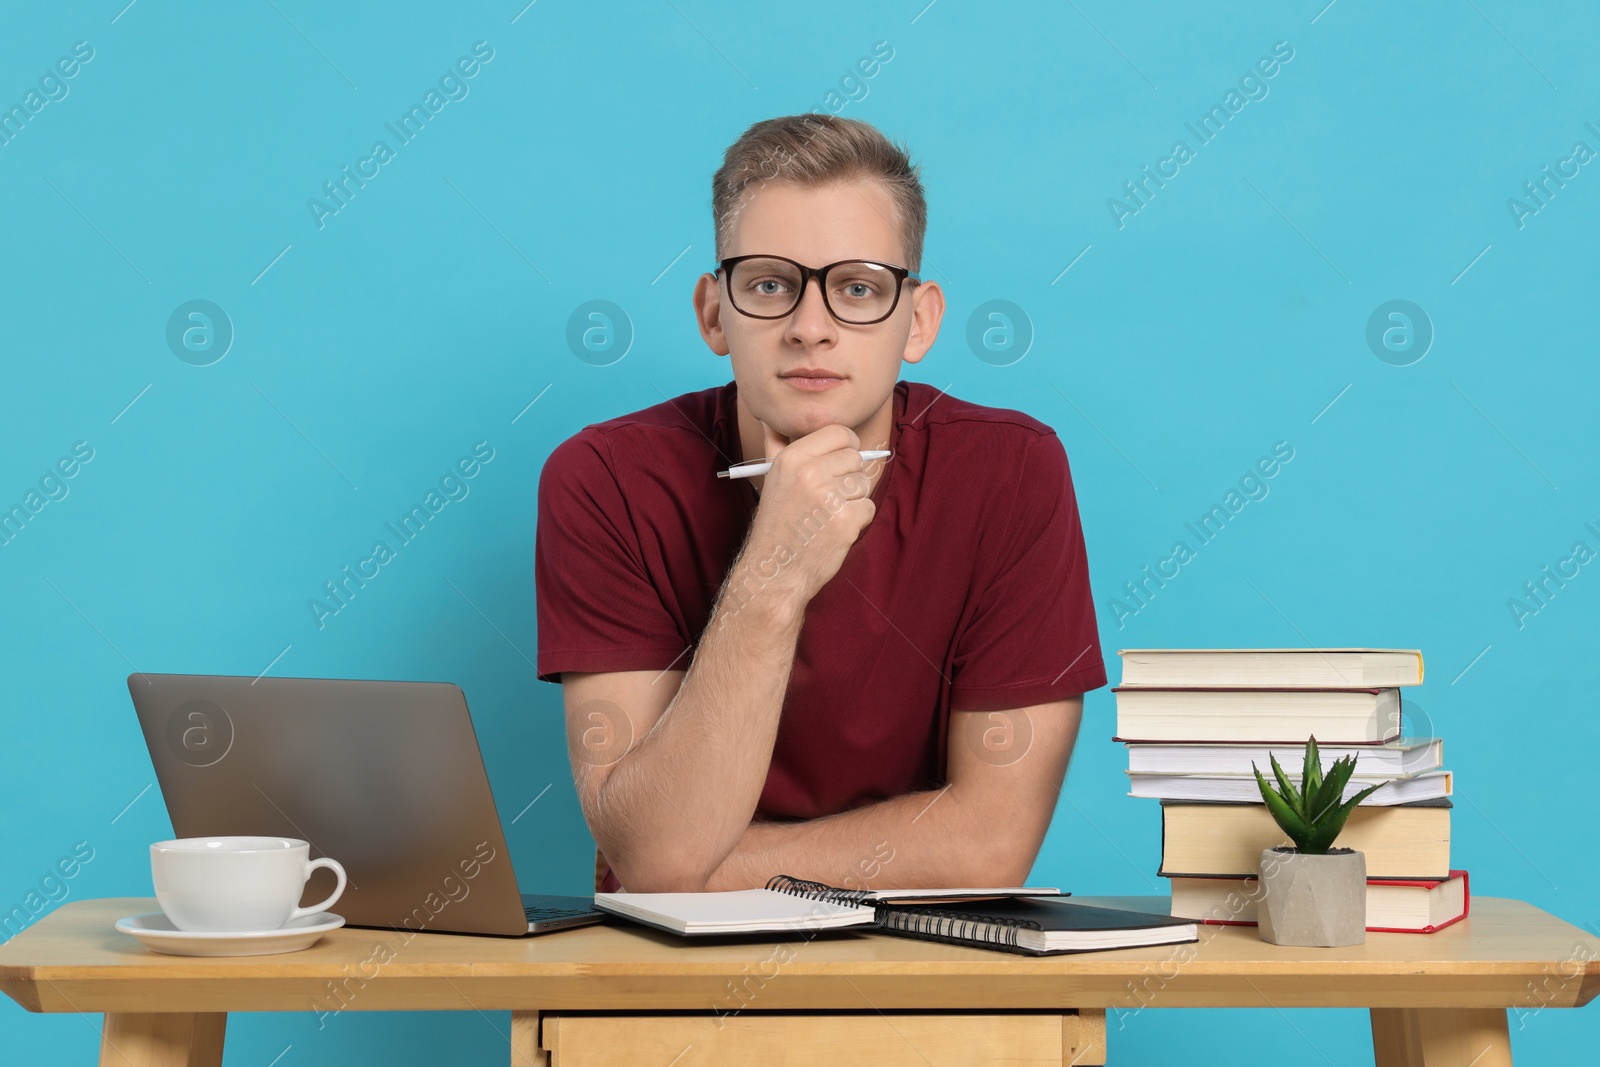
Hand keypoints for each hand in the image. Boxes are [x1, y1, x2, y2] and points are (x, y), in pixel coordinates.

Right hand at [734, 421, 876, 606]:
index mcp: (792, 458)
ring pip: (863, 483)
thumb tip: (773, 418)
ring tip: (829, 515)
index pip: (839, 432)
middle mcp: (809, 473)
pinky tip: (835, 529)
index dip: (847, 446)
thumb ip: (777, 445)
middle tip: (829, 497)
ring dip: (854, 500)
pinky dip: (858, 520)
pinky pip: (868, 507)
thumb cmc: (777, 523)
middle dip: (849, 476)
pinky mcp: (845, 521)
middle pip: (855, 458)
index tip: (841, 461)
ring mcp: (829, 497)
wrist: (774, 570)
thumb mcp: (771, 478)